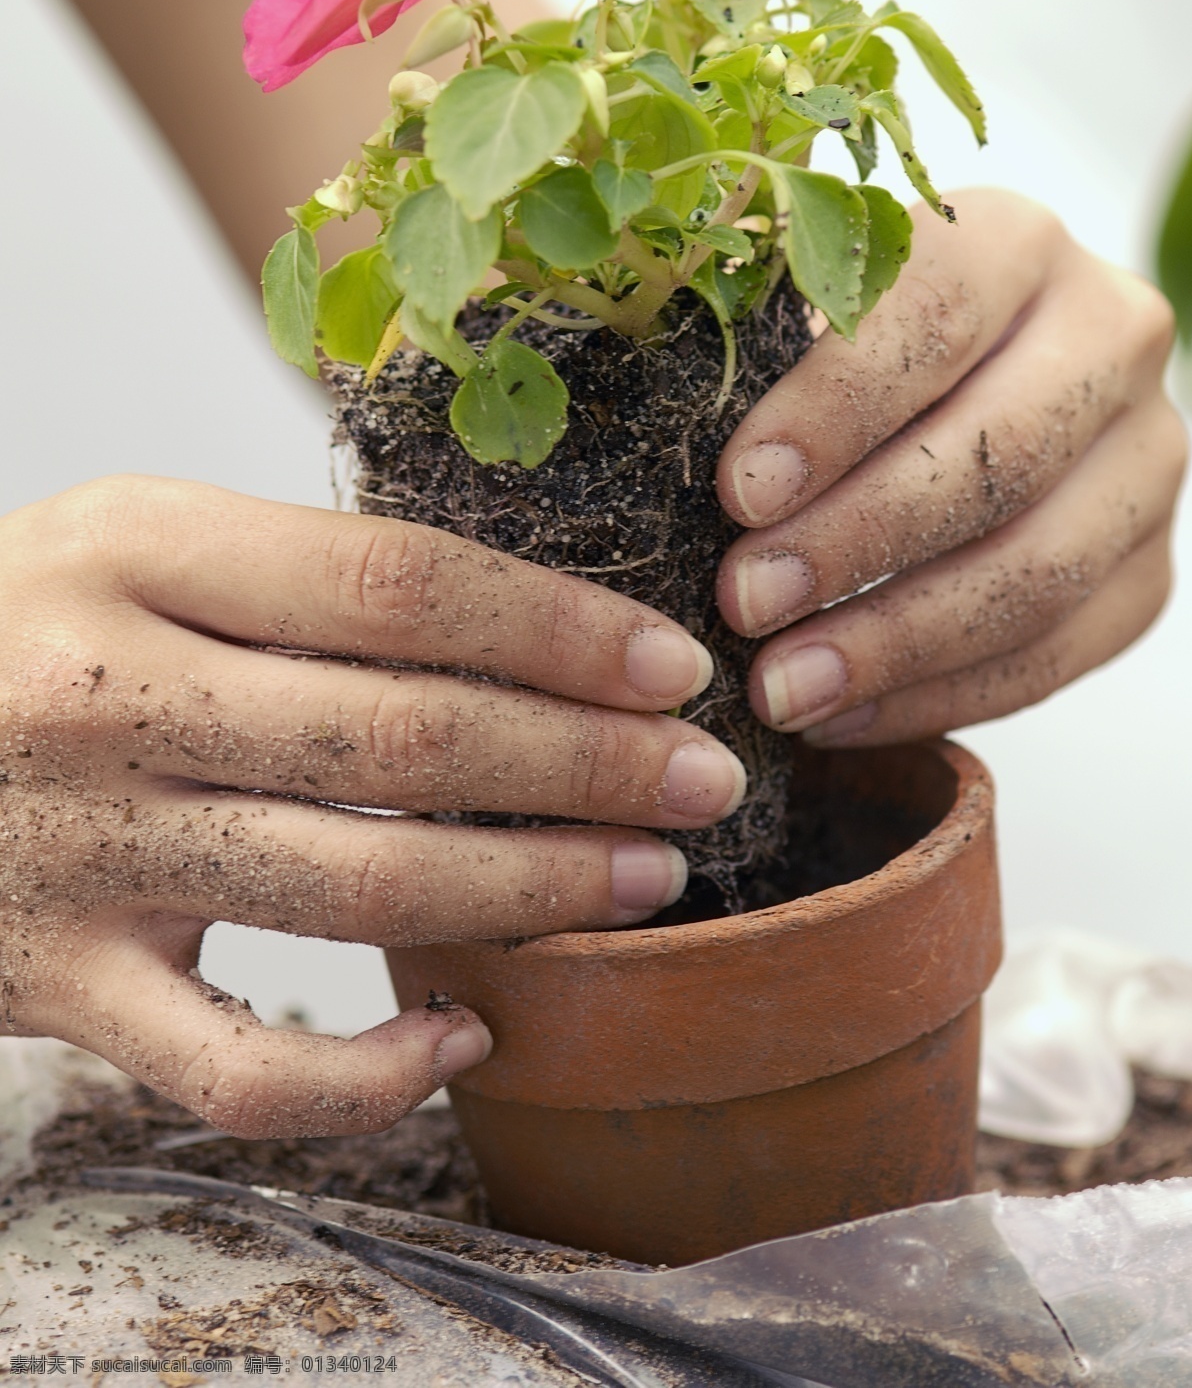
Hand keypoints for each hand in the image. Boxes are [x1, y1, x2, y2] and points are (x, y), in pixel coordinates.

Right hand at [0, 478, 742, 1135]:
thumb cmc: (18, 630)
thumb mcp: (125, 542)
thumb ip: (292, 568)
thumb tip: (526, 616)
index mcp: (132, 549)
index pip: (395, 584)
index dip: (558, 629)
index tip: (670, 664)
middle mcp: (104, 693)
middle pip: (404, 737)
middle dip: (588, 763)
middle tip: (703, 780)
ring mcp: (80, 852)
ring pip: (356, 888)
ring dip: (533, 889)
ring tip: (647, 877)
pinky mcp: (56, 987)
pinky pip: (240, 1066)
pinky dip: (371, 1069)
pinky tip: (466, 1034)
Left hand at [716, 188, 1186, 745]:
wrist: (960, 392)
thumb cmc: (844, 348)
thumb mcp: (800, 304)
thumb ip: (755, 339)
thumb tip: (660, 423)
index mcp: (1018, 243)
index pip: (935, 318)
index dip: (836, 412)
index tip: (740, 491)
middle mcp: (1110, 336)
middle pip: (997, 456)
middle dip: (856, 544)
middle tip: (743, 603)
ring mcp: (1147, 458)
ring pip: (1037, 571)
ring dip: (894, 643)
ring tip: (781, 687)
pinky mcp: (1147, 569)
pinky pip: (1056, 657)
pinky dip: (939, 697)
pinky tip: (839, 714)